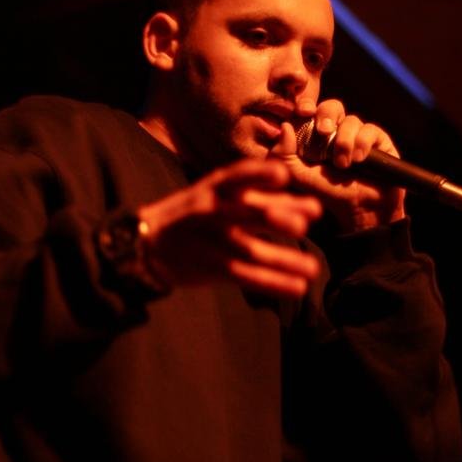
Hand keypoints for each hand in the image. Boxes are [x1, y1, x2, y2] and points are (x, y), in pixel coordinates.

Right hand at [138, 159, 321, 297]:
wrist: (148, 243)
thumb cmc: (195, 214)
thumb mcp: (218, 194)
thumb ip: (261, 197)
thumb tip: (308, 205)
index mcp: (215, 188)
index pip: (237, 177)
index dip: (258, 174)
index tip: (282, 176)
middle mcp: (213, 212)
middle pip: (245, 213)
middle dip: (275, 217)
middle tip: (303, 225)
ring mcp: (212, 241)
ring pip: (251, 251)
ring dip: (284, 260)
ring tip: (313, 268)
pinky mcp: (212, 268)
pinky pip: (247, 276)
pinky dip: (274, 283)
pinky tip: (297, 287)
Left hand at [270, 97, 405, 231]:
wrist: (360, 210)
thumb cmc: (329, 193)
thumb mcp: (300, 177)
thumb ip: (285, 155)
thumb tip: (285, 126)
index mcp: (316, 136)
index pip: (310, 110)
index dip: (306, 106)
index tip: (304, 112)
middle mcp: (338, 131)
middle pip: (331, 107)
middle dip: (326, 115)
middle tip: (324, 131)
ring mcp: (359, 135)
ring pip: (351, 120)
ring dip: (344, 142)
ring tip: (343, 165)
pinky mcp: (379, 141)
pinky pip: (370, 130)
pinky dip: (362, 144)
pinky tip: (359, 160)